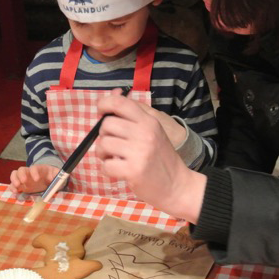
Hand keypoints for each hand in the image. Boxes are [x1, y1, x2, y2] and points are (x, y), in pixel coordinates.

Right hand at [9, 164, 58, 193]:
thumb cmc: (52, 175)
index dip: (34, 172)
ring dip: (14, 181)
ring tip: (17, 188)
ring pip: (15, 175)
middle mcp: (29, 172)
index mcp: (38, 169)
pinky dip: (12, 188)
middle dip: (21, 175)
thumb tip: (61, 178)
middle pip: (21, 169)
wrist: (47, 177)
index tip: (37, 179)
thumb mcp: (57, 175)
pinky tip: (16, 192)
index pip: (34, 168)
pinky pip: (13, 184)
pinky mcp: (20, 185)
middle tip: (23, 182)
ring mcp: (23, 178)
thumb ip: (58, 176)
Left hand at [95, 92, 206, 222]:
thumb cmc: (161, 158)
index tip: (101, 112)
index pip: (119, 103)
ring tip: (114, 159)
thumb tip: (113, 93)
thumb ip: (133, 115)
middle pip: (106, 124)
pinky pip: (106, 165)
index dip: (104, 104)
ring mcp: (139, 152)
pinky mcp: (133, 170)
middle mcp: (145, 133)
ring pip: (103, 144)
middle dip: (103, 136)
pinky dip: (107, 170)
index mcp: (149, 121)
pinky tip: (117, 171)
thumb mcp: (152, 131)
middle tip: (112, 146)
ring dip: (103, 154)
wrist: (177, 185)